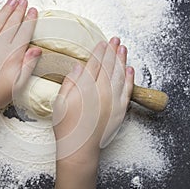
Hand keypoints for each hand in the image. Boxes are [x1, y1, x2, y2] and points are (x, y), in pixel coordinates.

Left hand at [0, 0, 40, 120]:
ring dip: (5, 10)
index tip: (33, 11)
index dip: (29, 20)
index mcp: (12, 56)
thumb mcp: (19, 85)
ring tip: (12, 1)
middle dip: (19, 10)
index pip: (24, 32)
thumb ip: (28, 65)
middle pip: (11, 23)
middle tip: (24, 1)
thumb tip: (37, 50)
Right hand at [53, 37, 133, 188]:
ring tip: (122, 48)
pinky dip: (129, 78)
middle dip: (111, 51)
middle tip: (115, 40)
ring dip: (121, 60)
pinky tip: (130, 69)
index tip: (101, 43)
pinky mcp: (120, 110)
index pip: (94, 65)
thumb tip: (79, 67)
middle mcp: (101, 93)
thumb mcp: (60, 103)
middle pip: (108, 67)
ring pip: (119, 75)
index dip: (98, 53)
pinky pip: (127, 90)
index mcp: (85, 90)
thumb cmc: (67, 127)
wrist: (80, 148)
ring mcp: (113, 101)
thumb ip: (70, 83)